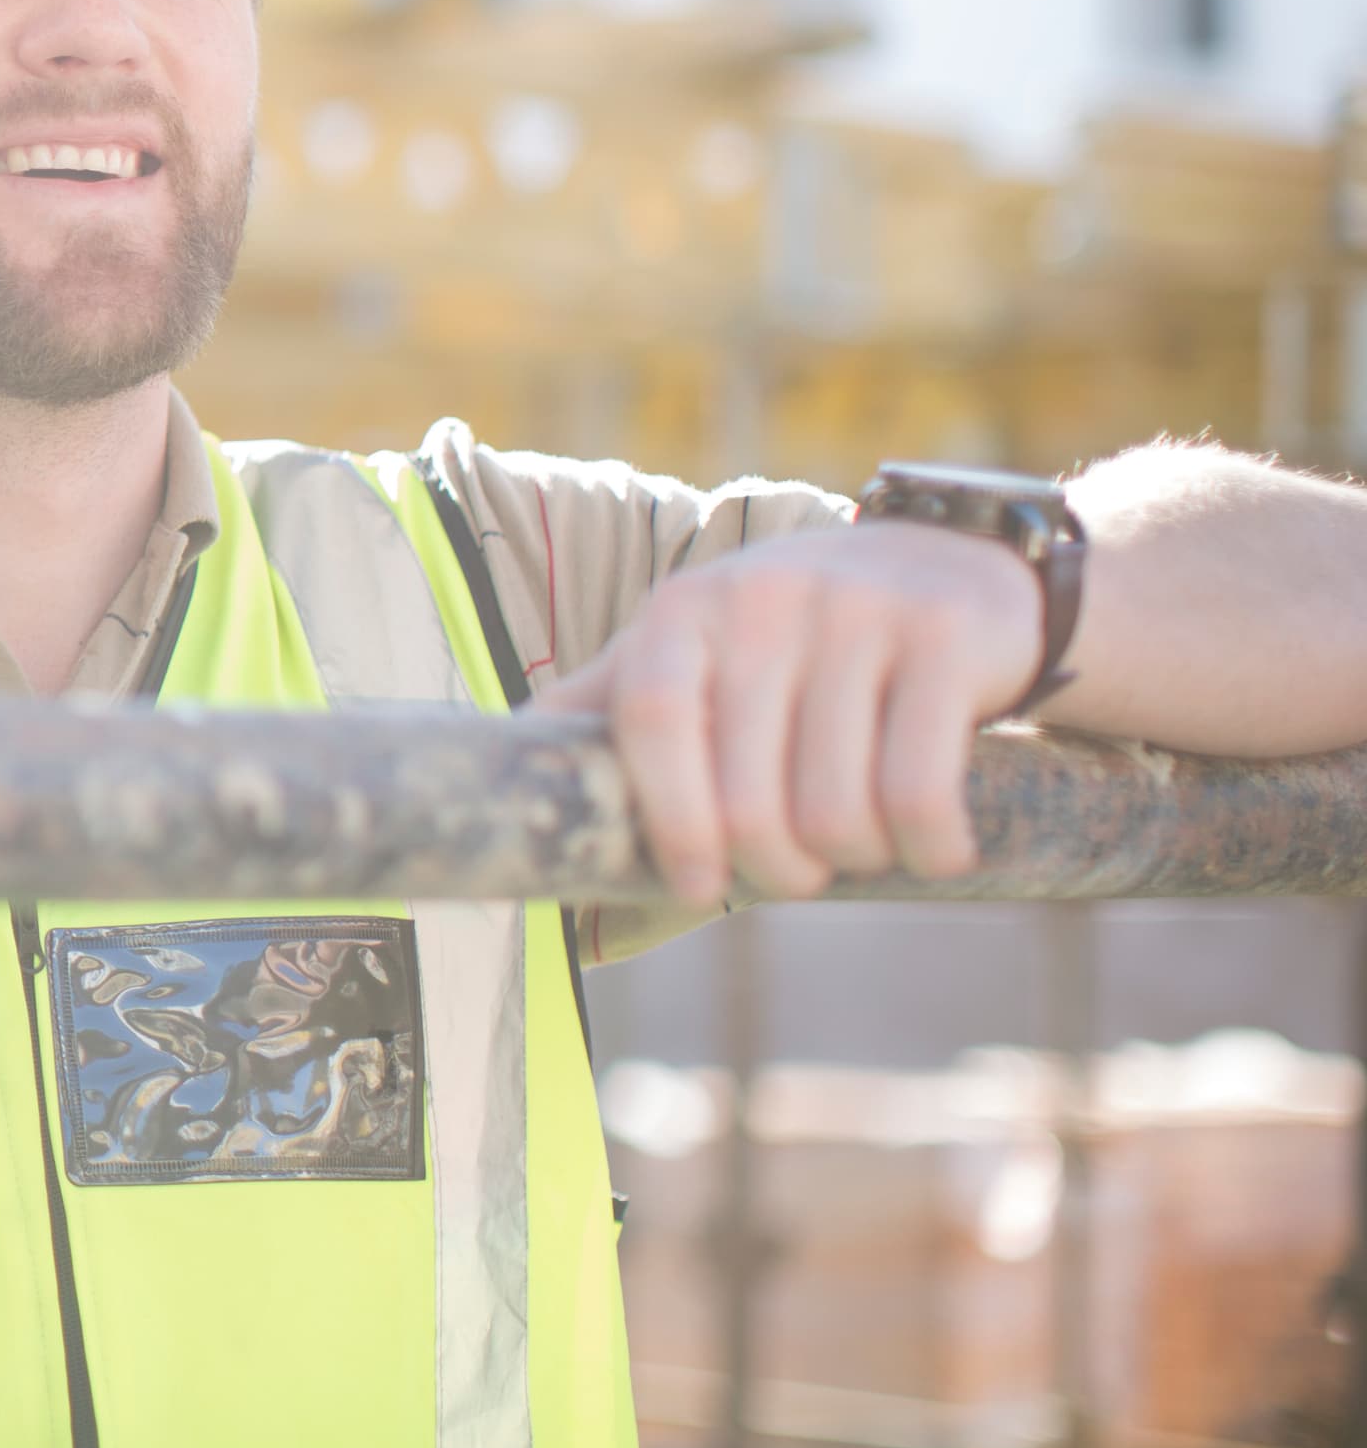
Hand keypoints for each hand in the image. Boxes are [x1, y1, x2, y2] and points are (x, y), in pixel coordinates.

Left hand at [527, 525, 1044, 904]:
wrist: (948, 563)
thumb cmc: (793, 638)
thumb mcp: (692, 648)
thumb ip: (605, 706)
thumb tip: (499, 782)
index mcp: (684, 610)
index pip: (652, 720)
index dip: (670, 820)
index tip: (696, 884)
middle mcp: (764, 598)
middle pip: (749, 795)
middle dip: (774, 869)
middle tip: (795, 874)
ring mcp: (860, 612)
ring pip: (838, 810)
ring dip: (856, 860)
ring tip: (862, 844)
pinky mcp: (947, 639)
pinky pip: (920, 792)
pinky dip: (927, 847)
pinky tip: (931, 846)